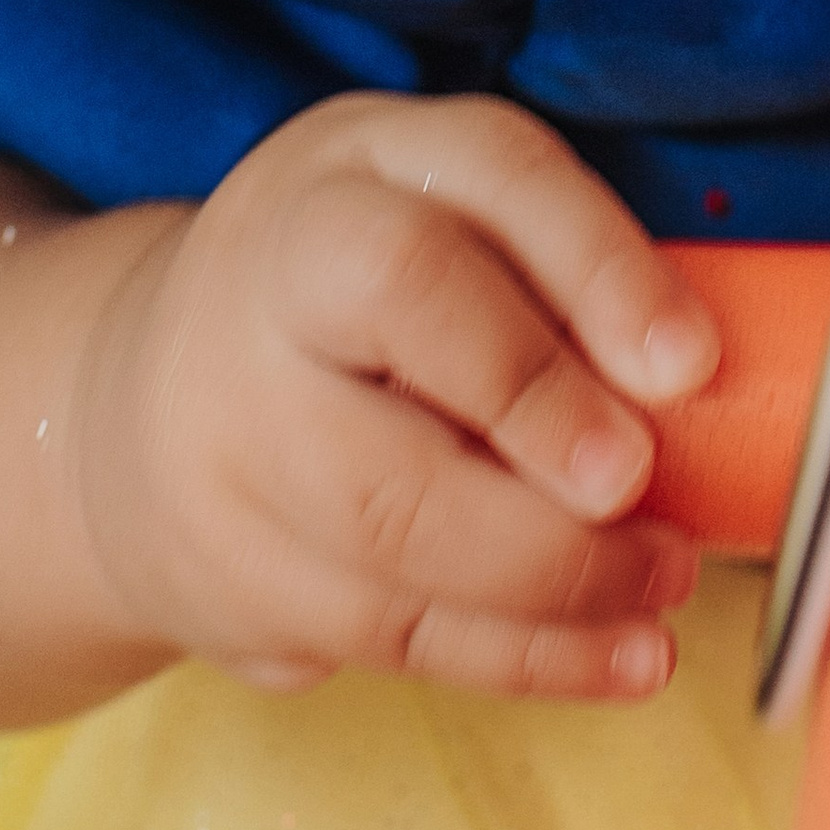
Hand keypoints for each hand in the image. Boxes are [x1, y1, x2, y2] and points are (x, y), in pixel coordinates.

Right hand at [72, 93, 720, 701]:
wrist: (141, 396)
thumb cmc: (355, 288)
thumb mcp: (445, 213)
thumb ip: (558, 264)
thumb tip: (688, 377)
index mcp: (348, 171)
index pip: (480, 182)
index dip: (594, 268)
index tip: (687, 363)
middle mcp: (266, 286)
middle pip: (409, 340)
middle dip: (548, 423)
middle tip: (647, 491)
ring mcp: (230, 441)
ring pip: (398, 524)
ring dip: (563, 576)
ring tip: (666, 579)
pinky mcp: (230, 581)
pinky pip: (396, 636)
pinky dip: (530, 658)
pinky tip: (626, 656)